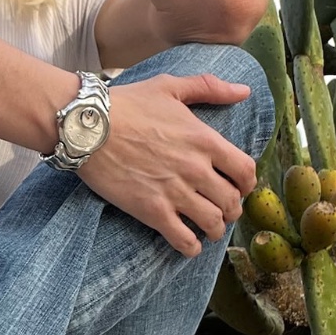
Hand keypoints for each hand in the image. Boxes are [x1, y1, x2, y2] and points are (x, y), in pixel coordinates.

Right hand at [78, 73, 258, 256]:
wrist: (87, 126)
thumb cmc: (127, 104)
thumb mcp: (170, 87)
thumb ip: (209, 87)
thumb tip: (244, 90)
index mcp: (205, 140)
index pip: (245, 171)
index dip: (247, 184)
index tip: (239, 187)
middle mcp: (196, 169)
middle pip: (232, 202)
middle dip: (232, 209)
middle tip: (222, 210)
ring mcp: (175, 192)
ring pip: (213, 224)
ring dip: (215, 229)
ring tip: (208, 228)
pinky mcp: (152, 211)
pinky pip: (184, 240)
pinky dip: (191, 247)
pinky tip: (189, 244)